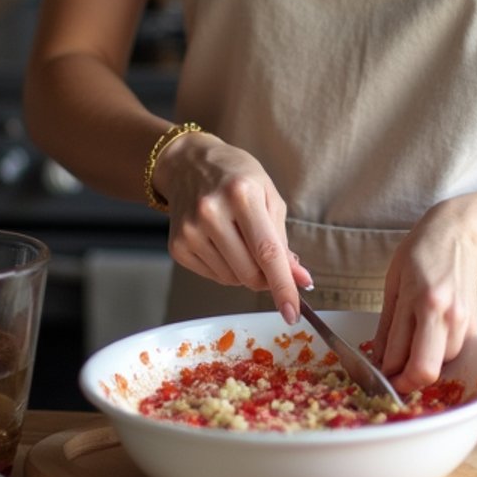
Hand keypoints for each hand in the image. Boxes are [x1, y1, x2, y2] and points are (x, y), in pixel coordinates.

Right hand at [154, 131, 312, 322]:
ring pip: (231, 279)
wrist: (188, 164)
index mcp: (241, 194)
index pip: (267, 251)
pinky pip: (213, 277)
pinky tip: (222, 243)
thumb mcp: (267, 194)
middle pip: (249, 272)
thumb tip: (298, 278)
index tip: (293, 312)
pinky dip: (226, 269)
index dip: (282, 285)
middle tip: (270, 263)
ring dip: (245, 271)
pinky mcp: (177, 246)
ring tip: (240, 239)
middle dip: (266, 278)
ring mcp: (190, 231)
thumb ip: (283, 239)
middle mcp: (211, 212)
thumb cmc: (235, 175)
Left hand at [371, 198, 476, 394]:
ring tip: (411, 347)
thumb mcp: (394, 281)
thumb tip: (380, 360)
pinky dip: (438, 355)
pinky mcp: (474, 327)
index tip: (377, 375)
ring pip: (441, 366)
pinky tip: (428, 338)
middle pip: (426, 372)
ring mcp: (463, 321)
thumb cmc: (422, 251)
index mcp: (420, 299)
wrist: (462, 235)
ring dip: (423, 365)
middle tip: (394, 376)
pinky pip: (453, 355)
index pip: (400, 355)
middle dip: (406, 382)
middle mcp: (445, 314)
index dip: (385, 373)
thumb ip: (388, 324)